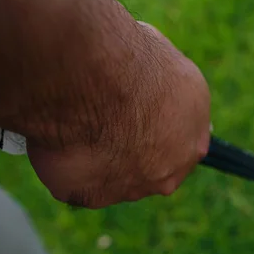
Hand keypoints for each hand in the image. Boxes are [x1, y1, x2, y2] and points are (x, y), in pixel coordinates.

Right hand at [26, 22, 210, 207]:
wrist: (94, 74)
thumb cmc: (130, 57)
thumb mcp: (166, 60)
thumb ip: (162, 85)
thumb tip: (147, 78)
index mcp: (194, 138)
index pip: (182, 145)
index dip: (158, 131)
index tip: (136, 119)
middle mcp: (170, 170)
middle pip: (150, 168)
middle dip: (129, 149)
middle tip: (101, 120)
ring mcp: (131, 187)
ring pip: (113, 178)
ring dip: (98, 157)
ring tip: (75, 121)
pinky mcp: (90, 196)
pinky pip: (75, 182)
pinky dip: (65, 162)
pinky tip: (58, 135)